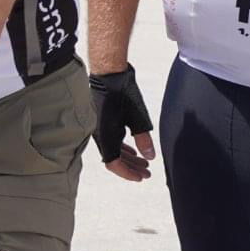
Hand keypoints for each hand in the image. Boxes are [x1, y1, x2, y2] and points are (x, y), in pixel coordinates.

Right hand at [89, 65, 155, 181]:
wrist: (109, 73)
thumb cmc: (122, 93)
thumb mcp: (138, 118)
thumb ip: (144, 139)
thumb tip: (150, 157)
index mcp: (105, 137)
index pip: (114, 164)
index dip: (128, 173)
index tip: (141, 177)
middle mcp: (99, 135)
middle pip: (114, 159)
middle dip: (131, 167)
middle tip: (147, 173)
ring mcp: (99, 128)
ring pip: (114, 150)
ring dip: (129, 157)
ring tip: (144, 162)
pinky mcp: (102, 121)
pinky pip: (111, 140)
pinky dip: (122, 147)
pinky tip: (132, 149)